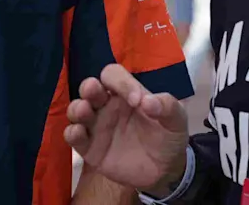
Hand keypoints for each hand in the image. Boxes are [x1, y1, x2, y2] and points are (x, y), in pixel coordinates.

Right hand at [65, 64, 189, 195]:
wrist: (165, 171)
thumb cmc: (168, 137)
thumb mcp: (176, 120)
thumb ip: (167, 106)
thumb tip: (148, 101)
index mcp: (127, 93)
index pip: (114, 76)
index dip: (121, 83)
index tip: (136, 102)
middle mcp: (108, 106)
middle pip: (89, 88)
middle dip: (89, 87)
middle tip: (94, 92)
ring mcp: (97, 127)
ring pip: (77, 110)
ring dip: (77, 108)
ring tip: (83, 111)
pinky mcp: (90, 149)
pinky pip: (74, 137)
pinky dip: (72, 133)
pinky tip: (78, 133)